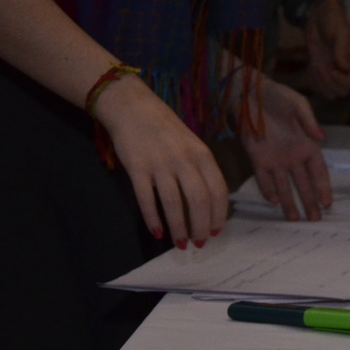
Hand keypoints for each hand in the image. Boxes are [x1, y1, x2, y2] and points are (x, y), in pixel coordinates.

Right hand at [96, 76, 228, 247]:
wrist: (131, 106)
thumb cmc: (165, 128)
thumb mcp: (192, 144)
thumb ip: (201, 170)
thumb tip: (210, 205)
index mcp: (202, 155)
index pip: (218, 191)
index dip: (219, 216)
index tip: (216, 232)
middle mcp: (184, 160)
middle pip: (199, 201)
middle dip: (200, 227)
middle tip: (199, 243)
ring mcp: (159, 163)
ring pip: (173, 204)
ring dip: (179, 228)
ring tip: (180, 244)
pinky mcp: (136, 167)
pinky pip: (146, 199)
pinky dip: (153, 218)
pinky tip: (157, 232)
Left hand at [239, 78, 332, 220]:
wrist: (249, 92)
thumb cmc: (278, 96)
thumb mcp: (298, 104)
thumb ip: (309, 121)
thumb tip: (321, 137)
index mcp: (307, 145)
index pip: (318, 172)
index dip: (323, 188)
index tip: (327, 203)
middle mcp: (293, 157)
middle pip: (303, 185)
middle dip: (309, 203)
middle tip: (314, 220)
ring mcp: (275, 160)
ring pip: (284, 186)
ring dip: (289, 202)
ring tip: (294, 220)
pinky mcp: (257, 158)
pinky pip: (263, 178)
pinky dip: (268, 190)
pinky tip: (273, 202)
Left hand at [303, 0, 349, 98]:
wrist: (319, 17)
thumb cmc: (333, 21)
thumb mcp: (339, 32)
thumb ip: (341, 49)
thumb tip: (343, 67)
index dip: (343, 81)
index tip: (332, 69)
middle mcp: (348, 71)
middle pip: (342, 91)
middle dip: (328, 81)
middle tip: (319, 64)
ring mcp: (336, 74)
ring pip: (330, 93)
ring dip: (319, 83)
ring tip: (315, 65)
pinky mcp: (323, 75)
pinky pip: (318, 89)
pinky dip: (312, 81)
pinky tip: (311, 67)